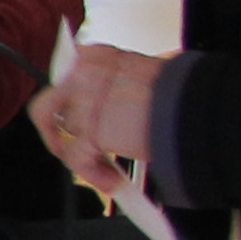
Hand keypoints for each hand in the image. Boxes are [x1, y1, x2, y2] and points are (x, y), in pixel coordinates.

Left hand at [34, 41, 163, 197]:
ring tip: (107, 171)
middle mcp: (84, 73)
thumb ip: (111, 89)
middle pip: (45, 108)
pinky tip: (113, 182)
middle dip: (51, 135)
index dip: (67, 107)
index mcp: (96, 57)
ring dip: (85, 160)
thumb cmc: (178, 95)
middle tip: (65, 150)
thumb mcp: (137, 78)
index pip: (64, 81)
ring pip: (67, 139)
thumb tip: (100, 113)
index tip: (72, 124)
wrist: (195, 106)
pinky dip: (95, 176)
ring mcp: (86, 100)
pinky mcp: (92, 128)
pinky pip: (80, 161)